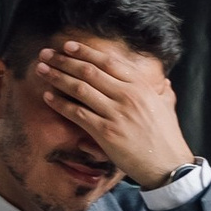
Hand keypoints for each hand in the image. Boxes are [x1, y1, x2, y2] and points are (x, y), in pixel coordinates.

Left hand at [33, 37, 192, 191]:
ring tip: (41, 70)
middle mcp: (127, 95)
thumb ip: (163, 92)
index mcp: (140, 85)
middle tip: (46, 54)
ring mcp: (116, 113)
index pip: (107, 62)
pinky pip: (77, 113)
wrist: (168, 165)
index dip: (85, 52)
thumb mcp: (167, 107)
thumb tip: (164, 82)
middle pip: (89, 71)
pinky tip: (47, 97)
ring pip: (80, 89)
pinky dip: (60, 104)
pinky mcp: (106, 133)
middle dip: (64, 60)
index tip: (67, 45)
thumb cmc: (167, 137)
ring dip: (57, 77)